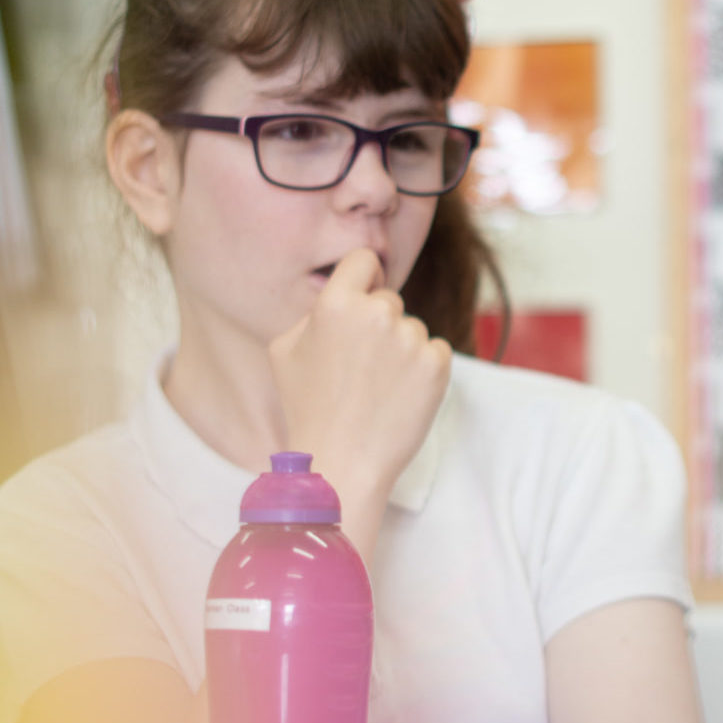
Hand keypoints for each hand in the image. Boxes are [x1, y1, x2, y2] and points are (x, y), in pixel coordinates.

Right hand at [267, 248, 451, 542]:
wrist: (343, 462)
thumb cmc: (308, 408)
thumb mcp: (285, 350)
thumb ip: (313, 312)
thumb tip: (340, 293)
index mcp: (335, 303)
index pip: (364, 260)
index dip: (364, 279)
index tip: (363, 298)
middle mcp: (376, 313)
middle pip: (389, 299)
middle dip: (379, 325)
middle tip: (360, 367)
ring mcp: (410, 338)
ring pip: (412, 328)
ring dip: (401, 350)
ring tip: (377, 388)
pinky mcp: (437, 364)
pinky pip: (435, 350)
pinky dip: (423, 370)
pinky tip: (399, 394)